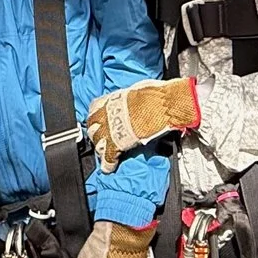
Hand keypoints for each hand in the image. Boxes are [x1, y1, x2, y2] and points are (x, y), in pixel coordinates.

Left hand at [84, 79, 200, 171]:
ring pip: (98, 142)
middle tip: (98, 137)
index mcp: (114, 99)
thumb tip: (135, 98)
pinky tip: (108, 168)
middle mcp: (109, 113)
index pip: (95, 107)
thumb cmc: (158, 94)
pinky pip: (109, 156)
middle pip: (93, 126)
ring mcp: (112, 129)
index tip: (97, 118)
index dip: (96, 115)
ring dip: (100, 147)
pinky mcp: (118, 143)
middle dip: (95, 132)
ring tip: (103, 152)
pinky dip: (108, 163)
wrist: (165, 105)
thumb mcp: (139, 90)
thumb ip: (131, 97)